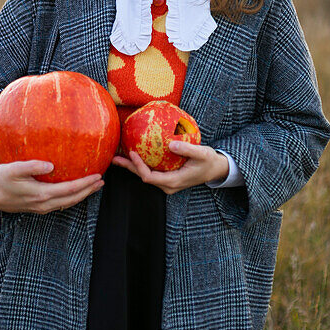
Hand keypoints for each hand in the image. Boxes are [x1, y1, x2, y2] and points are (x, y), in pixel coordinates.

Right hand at [0, 161, 103, 213]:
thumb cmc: (1, 178)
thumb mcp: (12, 169)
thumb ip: (31, 166)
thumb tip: (50, 165)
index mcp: (41, 194)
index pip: (69, 190)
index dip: (85, 184)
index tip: (98, 175)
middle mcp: (44, 204)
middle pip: (73, 199)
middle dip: (89, 191)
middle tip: (102, 181)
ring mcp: (42, 208)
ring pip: (68, 203)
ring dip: (83, 195)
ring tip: (94, 185)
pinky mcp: (39, 207)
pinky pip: (61, 203)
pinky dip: (72, 197)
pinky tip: (77, 189)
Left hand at [111, 141, 229, 194]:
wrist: (215, 169)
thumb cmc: (209, 161)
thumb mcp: (202, 154)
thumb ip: (187, 150)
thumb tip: (171, 144)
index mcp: (174, 181)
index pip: (150, 177)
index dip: (139, 167)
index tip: (133, 153)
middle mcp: (168, 185)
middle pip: (143, 177)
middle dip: (129, 167)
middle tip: (114, 158)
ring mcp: (167, 182)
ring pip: (145, 175)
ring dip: (132, 166)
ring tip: (119, 156)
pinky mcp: (167, 177)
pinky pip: (151, 171)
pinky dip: (141, 164)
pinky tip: (135, 153)